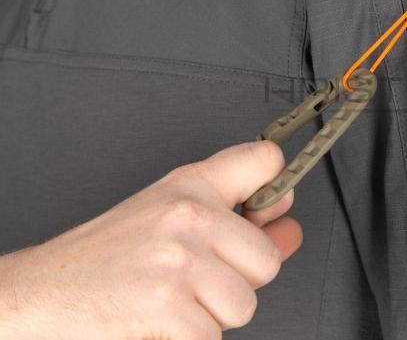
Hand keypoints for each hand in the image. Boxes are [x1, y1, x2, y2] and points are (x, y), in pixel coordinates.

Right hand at [0, 141, 300, 339]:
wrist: (44, 292)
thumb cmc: (106, 257)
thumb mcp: (170, 219)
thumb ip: (235, 217)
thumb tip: (288, 223)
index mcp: (189, 188)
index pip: (262, 160)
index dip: (278, 181)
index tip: (279, 201)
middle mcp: (188, 216)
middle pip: (266, 260)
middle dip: (239, 281)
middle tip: (198, 278)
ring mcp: (179, 260)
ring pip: (244, 304)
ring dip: (214, 315)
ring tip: (176, 300)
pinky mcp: (168, 305)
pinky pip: (213, 336)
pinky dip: (191, 339)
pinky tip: (163, 320)